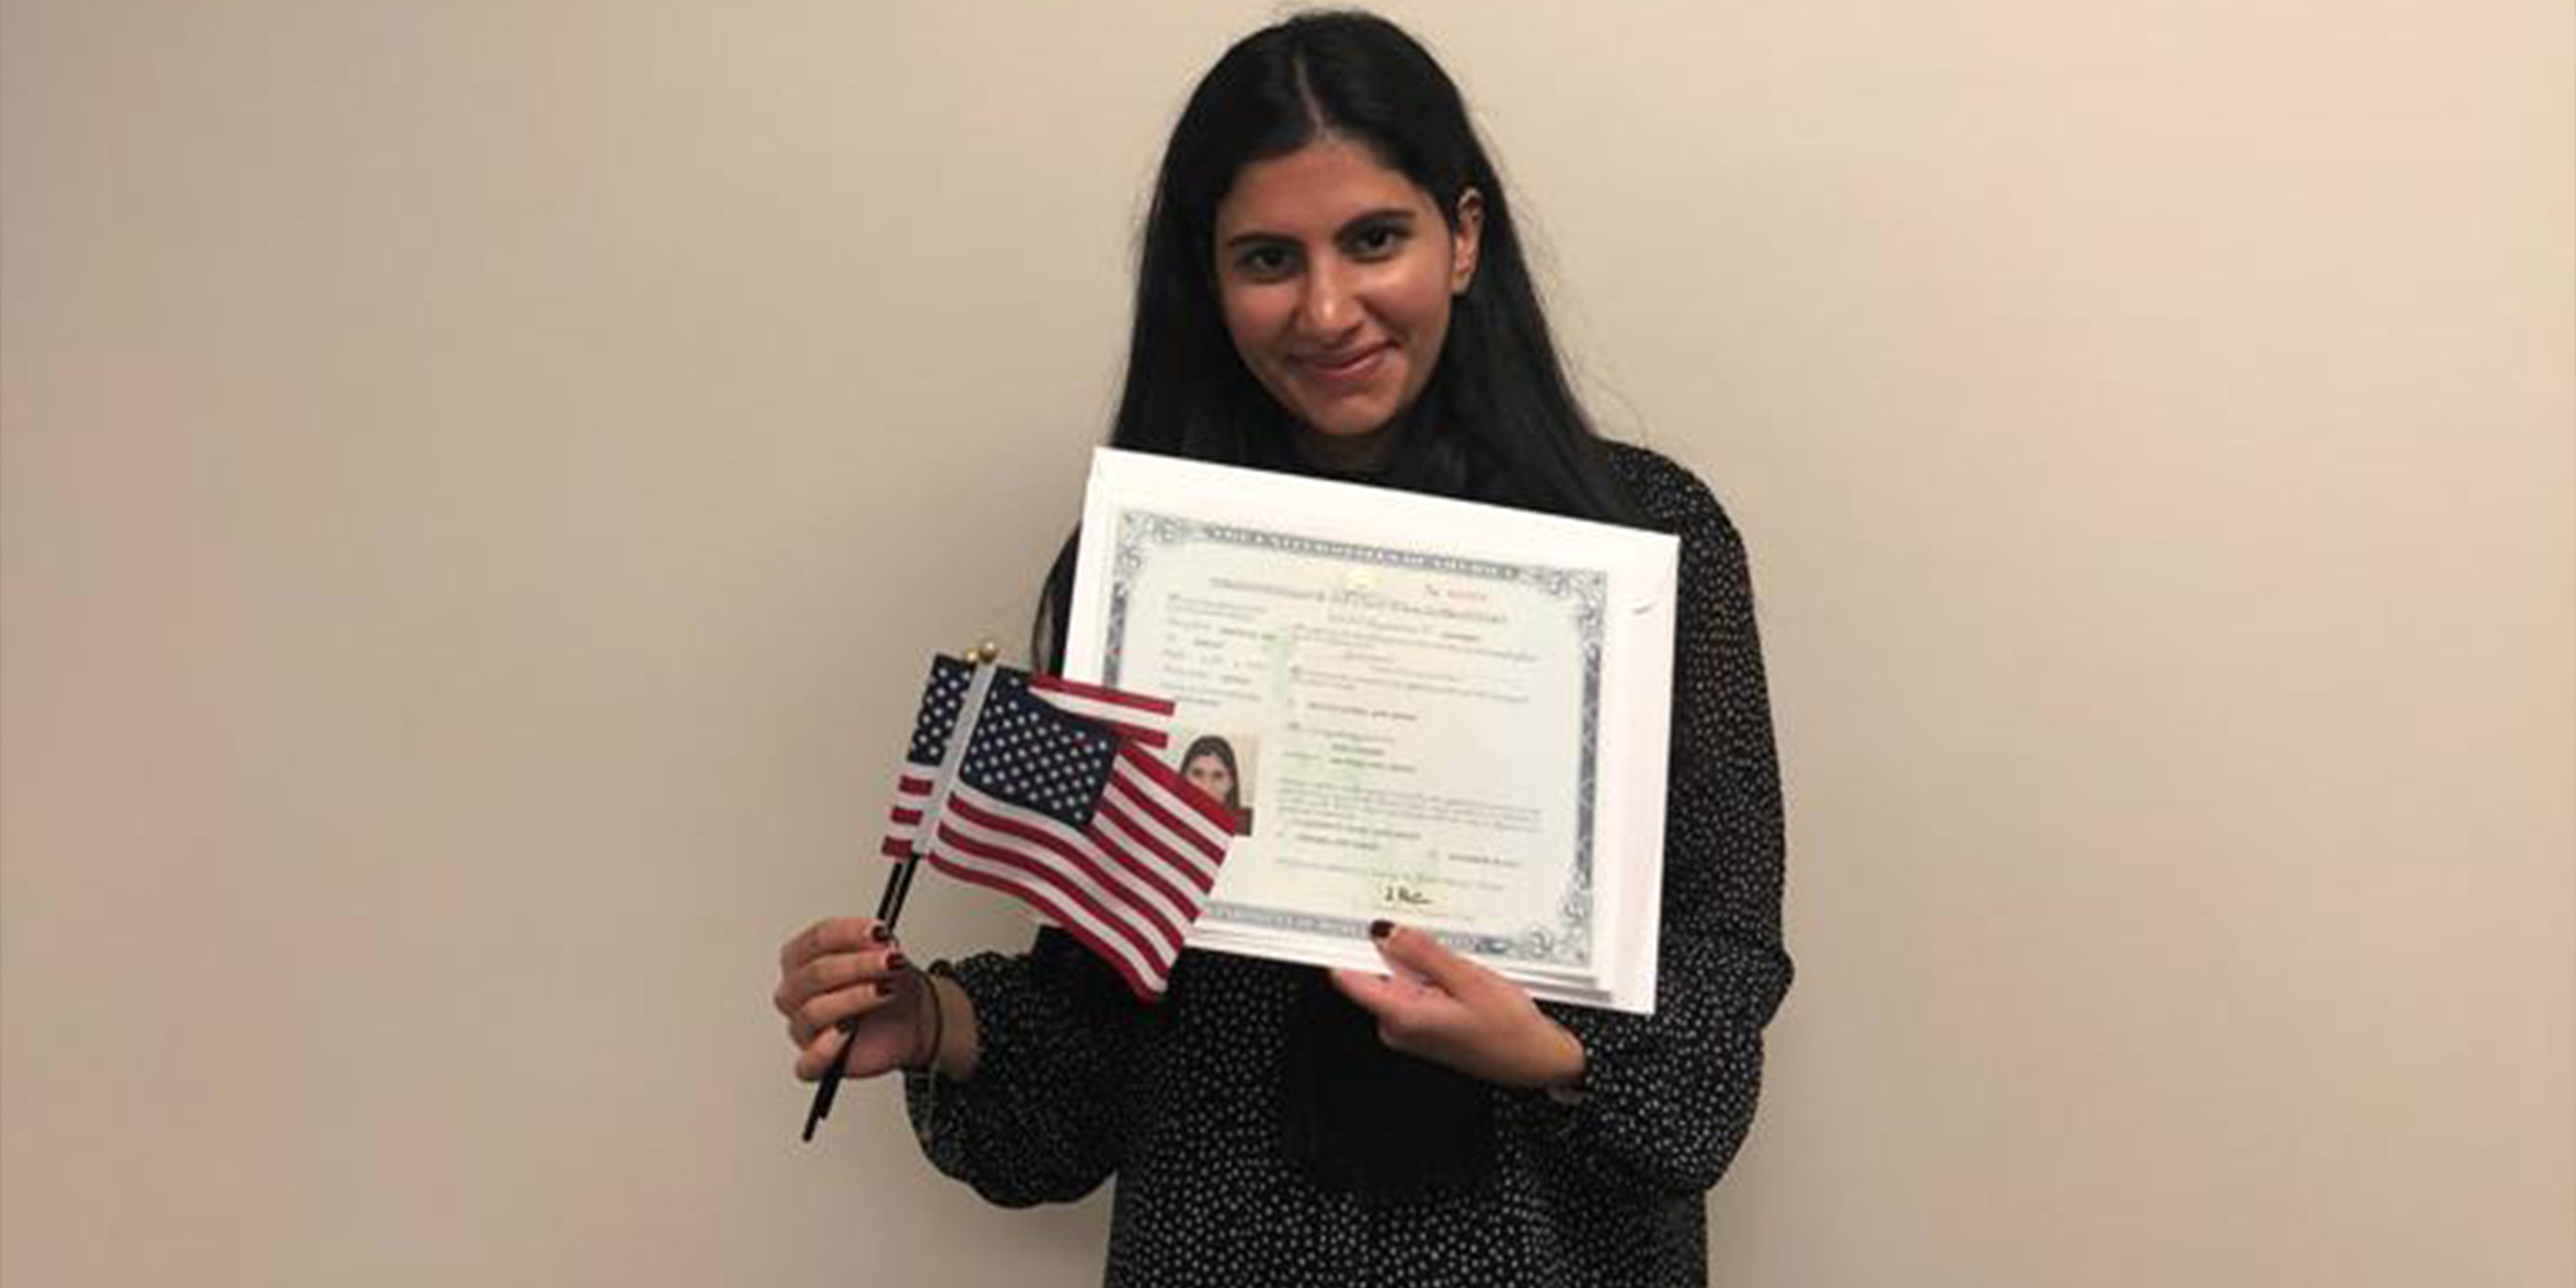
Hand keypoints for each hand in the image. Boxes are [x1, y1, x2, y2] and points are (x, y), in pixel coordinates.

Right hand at [774, 916, 927, 1081]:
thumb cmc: (887, 983)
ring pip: (814, 1012)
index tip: (879, 931)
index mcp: (803, 958)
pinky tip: (849, 1033)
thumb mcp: (888, 955)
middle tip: (889, 961)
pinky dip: (826, 1049)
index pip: (816, 939)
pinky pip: (808, 1062)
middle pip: (815, 975)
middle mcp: (796, 992)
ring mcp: (802, 1028)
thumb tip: (875, 937)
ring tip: (886, 991)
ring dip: (855, 998)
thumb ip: (876, 945)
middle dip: (857, 966)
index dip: (848, 933)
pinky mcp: (815, 1062)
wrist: (909, 1018)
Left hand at [1329, 920, 1586, 1089]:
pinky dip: (1425, 974)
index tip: (1343, 915)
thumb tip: (1386, 930)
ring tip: (1449, 954)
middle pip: (1373, 973)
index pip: (1348, 976)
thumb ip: (1423, 953)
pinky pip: (1411, 990)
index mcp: (1401, 1016)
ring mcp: (1407, 1028)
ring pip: (1395, 979)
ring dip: (1413, 959)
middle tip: (1418, 923)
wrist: (1535, 1061)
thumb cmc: (1509, 1030)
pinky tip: (1452, 969)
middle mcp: (1396, 1026)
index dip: (1343, 943)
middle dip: (1389, 945)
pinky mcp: (1421, 1025)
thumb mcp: (1469, 979)